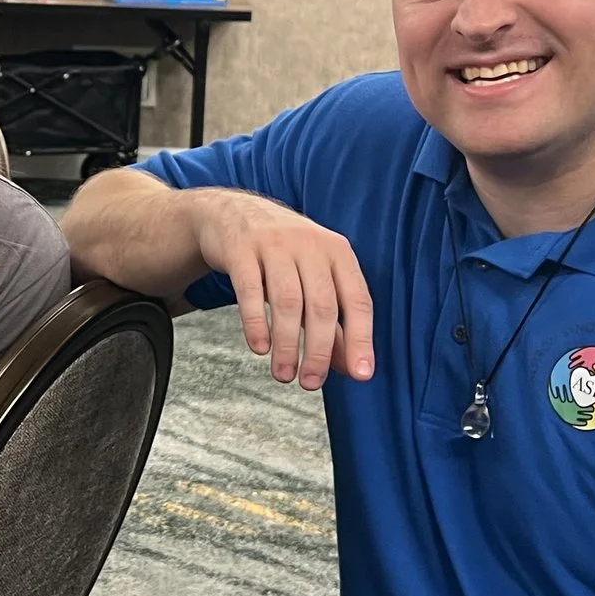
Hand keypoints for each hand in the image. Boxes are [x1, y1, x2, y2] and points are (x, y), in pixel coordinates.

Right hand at [190, 188, 374, 388]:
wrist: (233, 212)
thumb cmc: (283, 254)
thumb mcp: (314, 278)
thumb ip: (333, 320)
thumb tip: (350, 366)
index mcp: (338, 252)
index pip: (358, 300)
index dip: (361, 339)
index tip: (361, 375)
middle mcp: (310, 245)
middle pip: (322, 305)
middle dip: (318, 351)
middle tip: (311, 383)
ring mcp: (275, 244)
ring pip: (288, 301)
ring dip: (287, 344)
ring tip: (284, 374)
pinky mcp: (241, 249)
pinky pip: (250, 290)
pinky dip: (256, 322)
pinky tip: (259, 348)